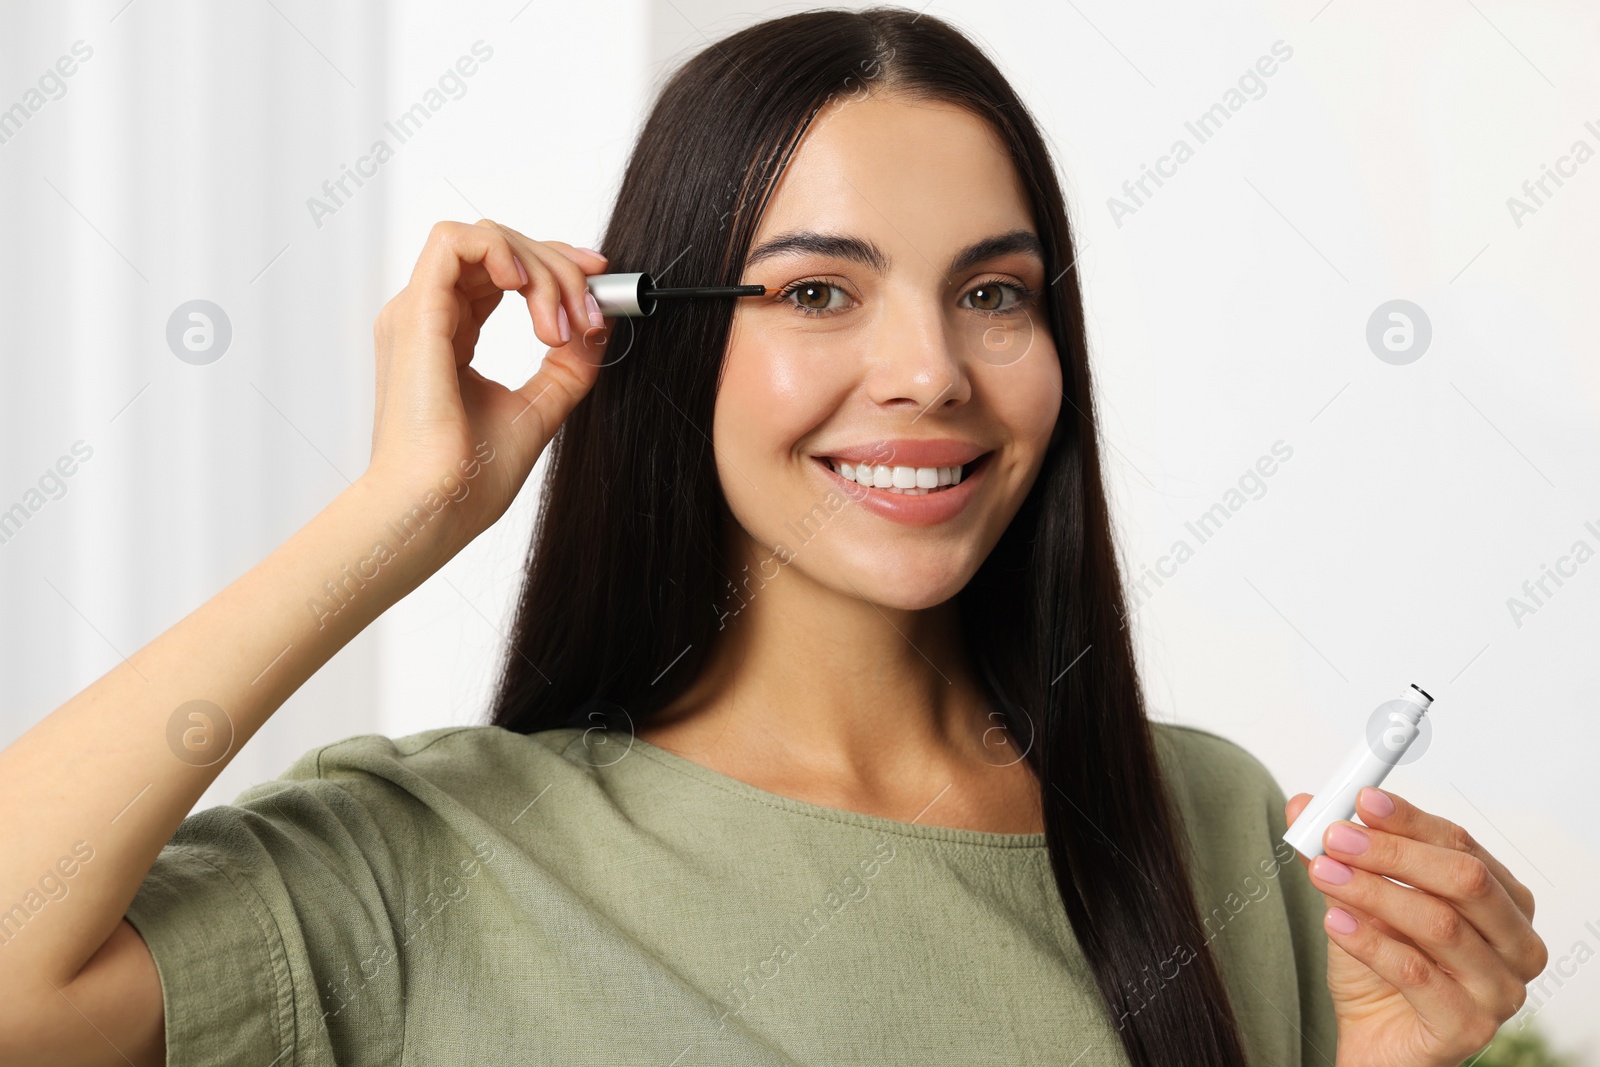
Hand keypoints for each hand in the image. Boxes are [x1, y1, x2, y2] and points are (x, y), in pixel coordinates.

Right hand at [364, 218, 612, 552]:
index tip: (599, 287)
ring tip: (559, 327)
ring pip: (486, 239)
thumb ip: (568, 367)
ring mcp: (419, 312)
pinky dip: (500, 249)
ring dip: (540, 268)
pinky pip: (453, 242)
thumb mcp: (539, 409)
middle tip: (588, 319)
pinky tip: (526, 285)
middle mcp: (431, 317)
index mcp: (450, 336)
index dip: (555, 265)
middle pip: (502, 250)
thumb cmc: (469, 479)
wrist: (435, 508)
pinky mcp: (416, 313)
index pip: (502, 272)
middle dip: (560, 272)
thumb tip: (599, 325)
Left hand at [1284, 787, 1547, 1066]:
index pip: (1461, 845)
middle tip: (1335, 836)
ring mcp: (1499, 989)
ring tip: (1321, 873)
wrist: (1377, 1040)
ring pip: (1439, 924)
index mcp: (1504, 901)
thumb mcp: (1357, 900)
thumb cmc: (1382, 966)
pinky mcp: (1469, 1027)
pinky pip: (1417, 976)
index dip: (1410, 819)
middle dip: (1393, 852)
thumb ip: (1340, 854)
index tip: (1362, 799)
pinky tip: (1334, 922)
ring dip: (1372, 892)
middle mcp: (1516, 943)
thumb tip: (1304, 805)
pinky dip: (1371, 944)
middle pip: (1464, 880)